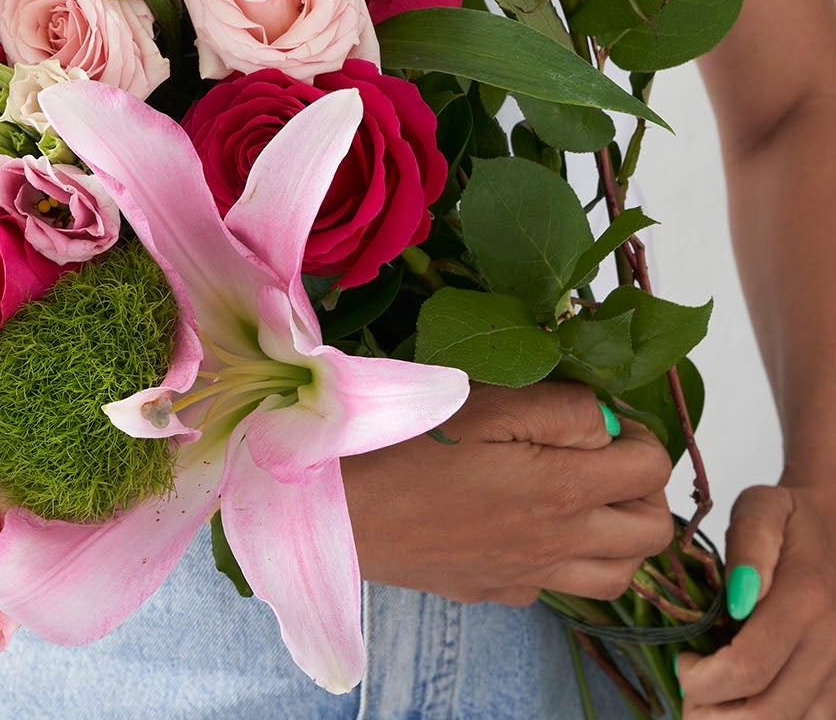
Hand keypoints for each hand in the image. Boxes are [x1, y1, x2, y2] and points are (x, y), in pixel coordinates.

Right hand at [343, 380, 673, 604]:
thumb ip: (559, 409)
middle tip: (603, 455)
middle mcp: (559, 545)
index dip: (640, 436)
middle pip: (651, 532)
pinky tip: (526, 524)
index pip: (651, 471)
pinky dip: (564, 558)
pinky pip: (558, 585)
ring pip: (619, 574)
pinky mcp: (495, 590)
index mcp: (563, 492)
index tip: (607, 420)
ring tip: (581, 494)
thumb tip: (607, 423)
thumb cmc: (405, 444)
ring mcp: (529, 576)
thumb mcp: (483, 402)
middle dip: (642, 487)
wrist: (342, 511)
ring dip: (617, 533)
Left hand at [679, 482, 835, 716]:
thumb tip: (739, 597)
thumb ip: (750, 543)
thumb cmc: (789, 519)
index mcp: (805, 602)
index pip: (748, 669)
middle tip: (688, 692)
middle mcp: (831, 647)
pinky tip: (745, 703)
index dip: (703, 681)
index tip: (682, 660)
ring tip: (713, 702)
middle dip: (714, 715)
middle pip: (768, 714)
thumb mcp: (762, 508)